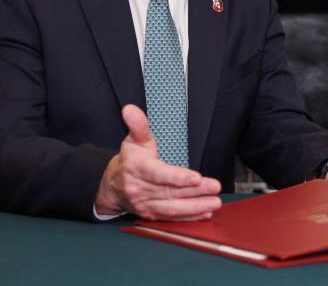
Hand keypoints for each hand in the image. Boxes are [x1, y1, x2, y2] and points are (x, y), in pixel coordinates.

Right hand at [94, 105, 221, 220]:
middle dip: (196, 192)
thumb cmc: (129, 160)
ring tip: (215, 203)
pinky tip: (205, 214)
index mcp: (137, 168)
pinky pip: (171, 218)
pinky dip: (189, 217)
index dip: (178, 178)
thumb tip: (130, 109)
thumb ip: (138, 125)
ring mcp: (145, 204)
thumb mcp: (134, 140)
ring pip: (172, 208)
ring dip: (195, 207)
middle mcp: (140, 189)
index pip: (159, 174)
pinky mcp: (150, 215)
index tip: (196, 177)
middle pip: (171, 192)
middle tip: (215, 187)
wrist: (112, 185)